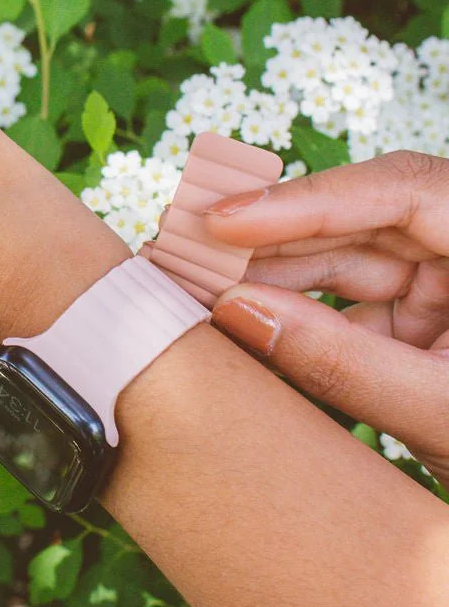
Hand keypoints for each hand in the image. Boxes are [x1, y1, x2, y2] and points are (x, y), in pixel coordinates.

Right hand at [204, 150, 448, 484]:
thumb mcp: (440, 414)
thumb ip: (340, 363)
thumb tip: (236, 313)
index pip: (403, 192)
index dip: (307, 198)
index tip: (225, 220)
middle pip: (363, 222)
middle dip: (272, 241)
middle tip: (184, 255)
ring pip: (348, 264)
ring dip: (272, 279)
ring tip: (193, 291)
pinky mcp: (428, 325)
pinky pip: (352, 308)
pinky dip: (297, 320)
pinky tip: (237, 326)